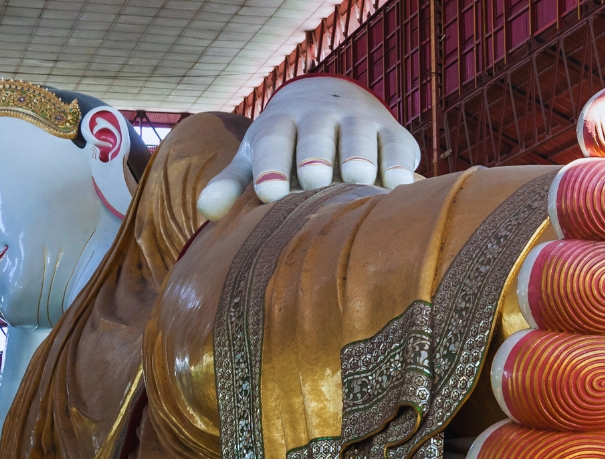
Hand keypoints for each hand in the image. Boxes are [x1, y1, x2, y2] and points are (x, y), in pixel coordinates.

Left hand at [197, 76, 420, 219]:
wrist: (335, 102)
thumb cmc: (288, 145)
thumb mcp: (259, 156)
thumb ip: (234, 183)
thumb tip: (206, 211)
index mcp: (281, 122)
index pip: (273, 139)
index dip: (270, 163)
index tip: (269, 191)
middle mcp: (320, 115)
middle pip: (316, 133)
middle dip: (315, 154)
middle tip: (315, 178)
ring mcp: (359, 121)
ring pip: (359, 135)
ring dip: (359, 155)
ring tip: (359, 178)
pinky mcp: (393, 133)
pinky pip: (397, 146)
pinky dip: (398, 163)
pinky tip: (398, 184)